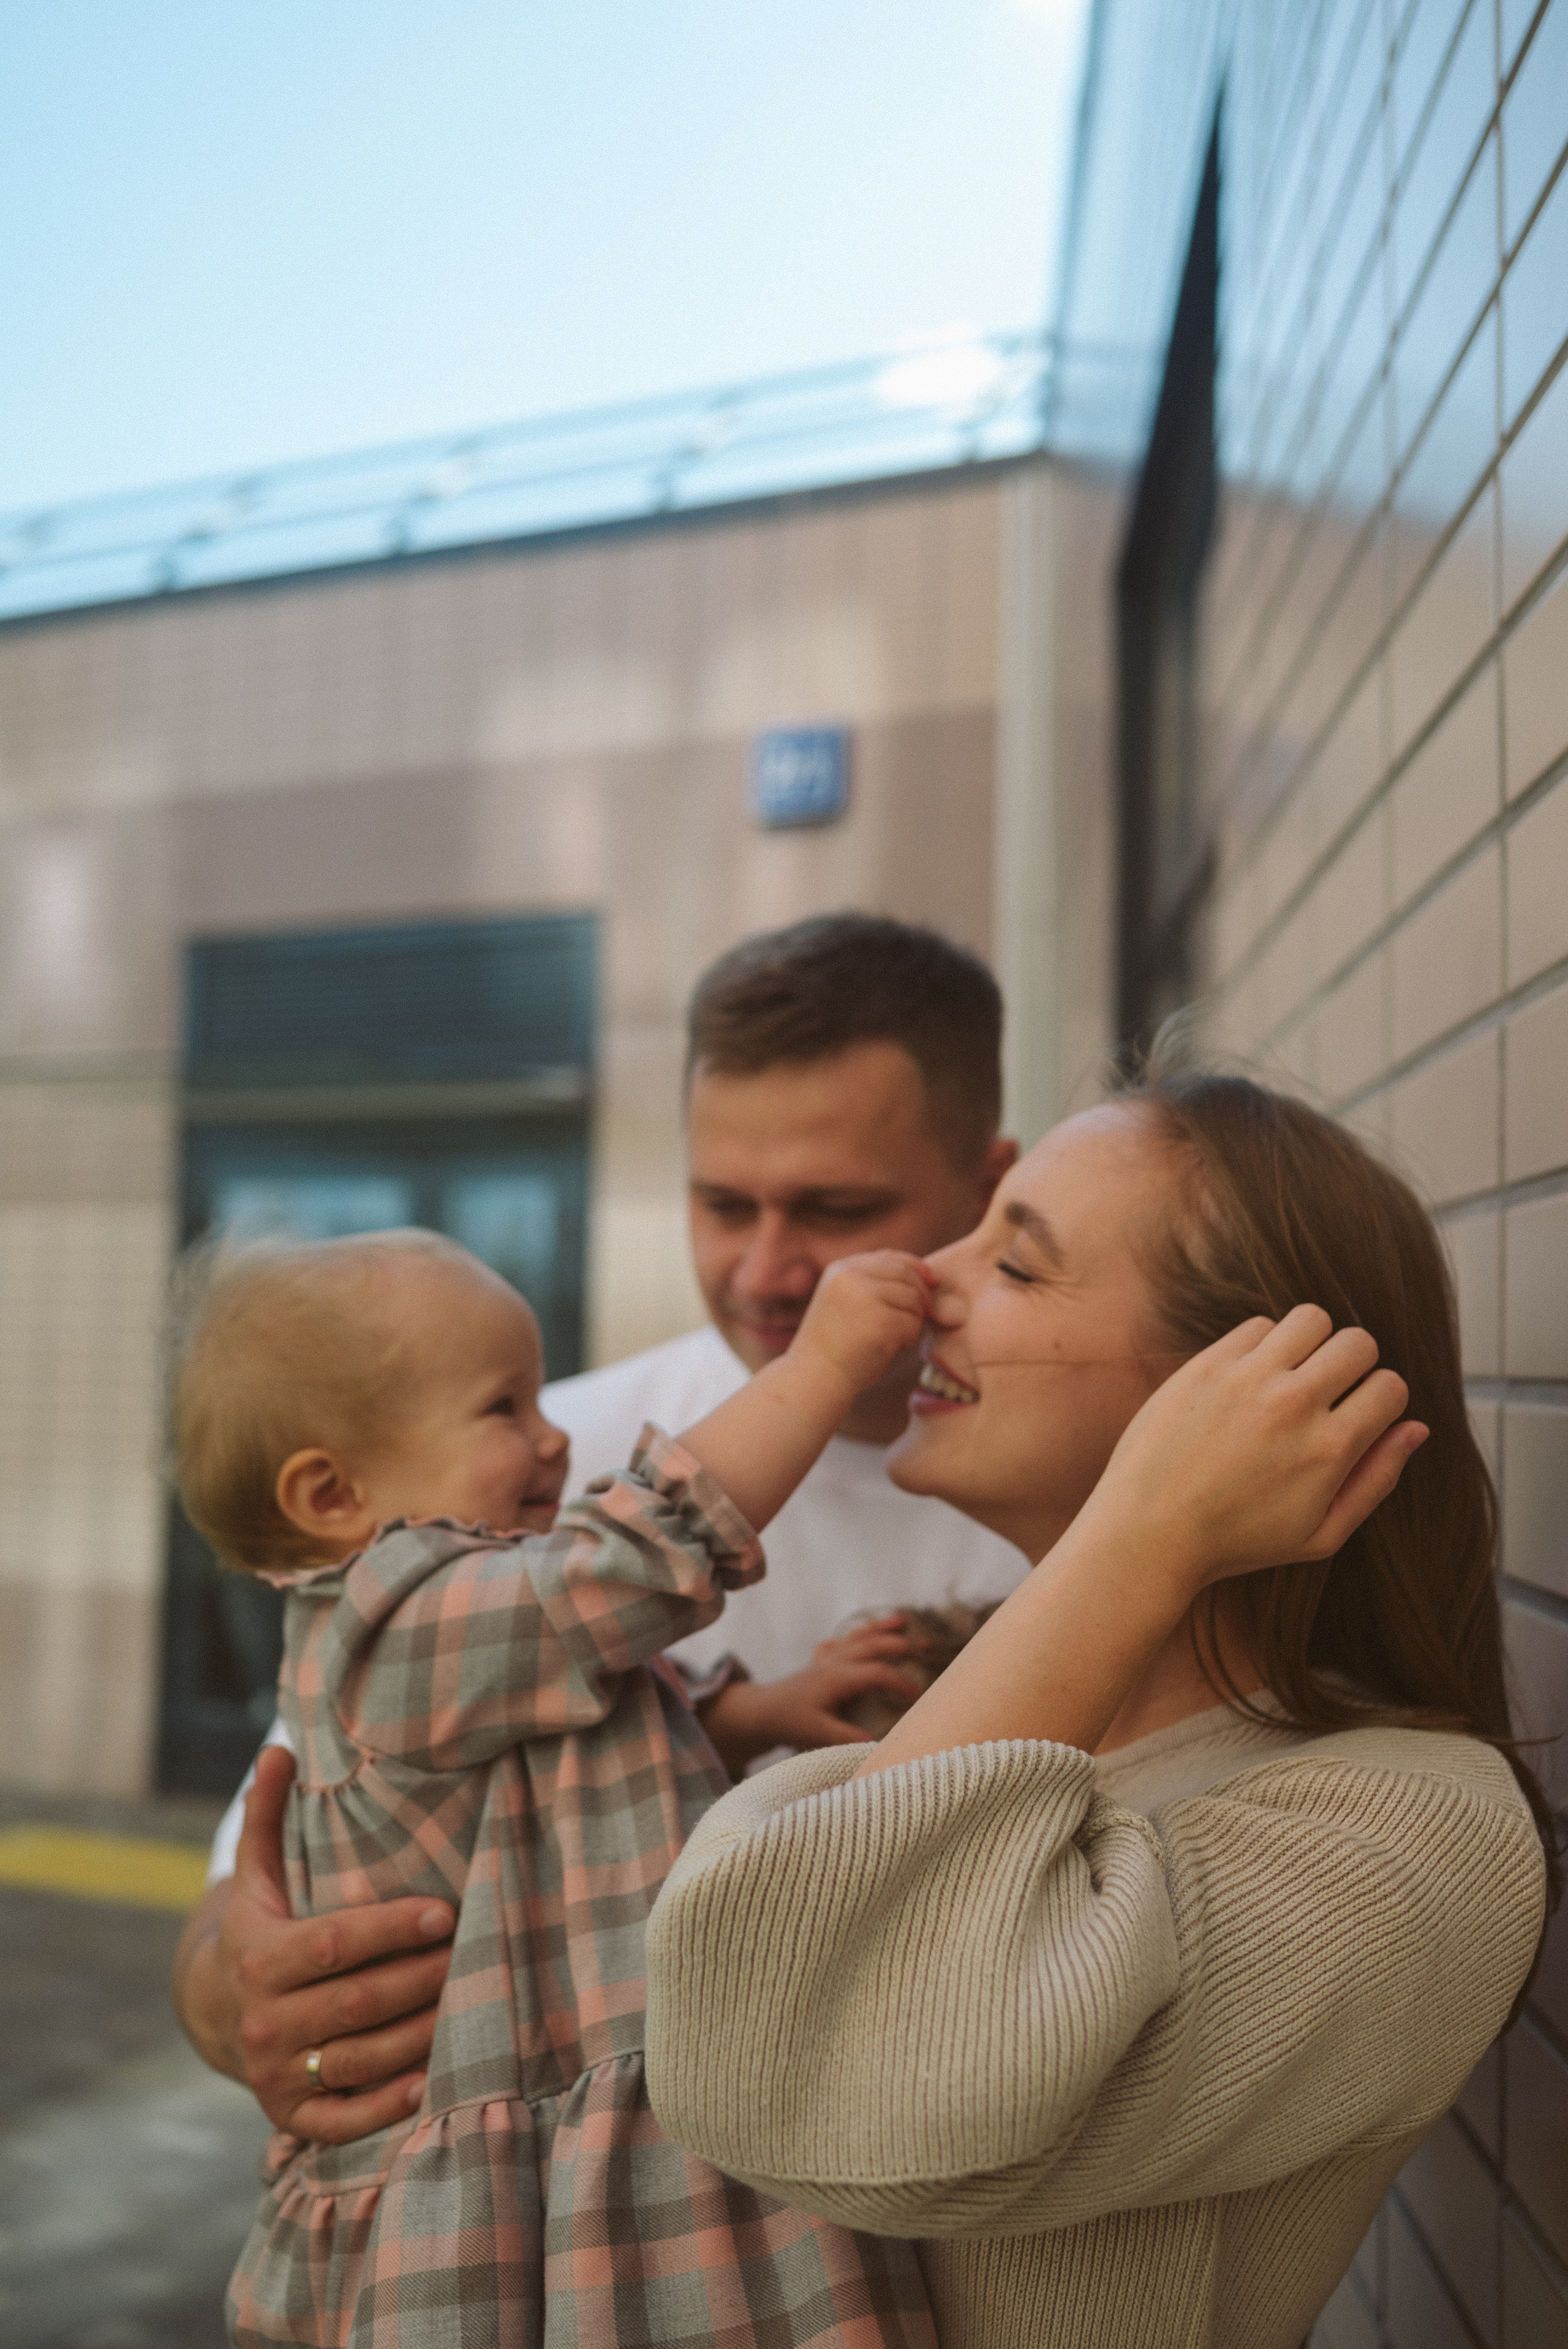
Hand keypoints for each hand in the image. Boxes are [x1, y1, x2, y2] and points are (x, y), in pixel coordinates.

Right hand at [211, 1746, 454, 2141]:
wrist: (217, 2013)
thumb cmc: (261, 1929)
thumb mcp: (259, 1876)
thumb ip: (270, 1816)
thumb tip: (279, 1746)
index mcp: (259, 1960)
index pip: (335, 1944)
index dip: (392, 1928)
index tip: (446, 1910)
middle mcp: (262, 2022)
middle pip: (357, 2002)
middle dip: (421, 1978)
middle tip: (477, 1952)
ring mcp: (275, 2075)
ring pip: (359, 2058)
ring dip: (420, 2035)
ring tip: (471, 2003)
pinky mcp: (289, 2118)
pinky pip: (342, 2119)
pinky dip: (386, 2105)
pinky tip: (430, 2081)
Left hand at [699, 1617, 927, 1775]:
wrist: (760, 1712)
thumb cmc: (789, 1723)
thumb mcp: (818, 1735)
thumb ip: (847, 1738)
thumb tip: (879, 1743)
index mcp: (837, 1677)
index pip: (878, 1673)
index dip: (901, 1682)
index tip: (920, 1696)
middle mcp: (833, 1662)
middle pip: (872, 1645)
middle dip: (901, 1643)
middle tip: (926, 1646)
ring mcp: (825, 1658)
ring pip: (858, 1636)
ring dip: (881, 1627)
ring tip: (903, 1619)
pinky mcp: (819, 1661)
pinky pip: (841, 1640)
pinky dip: (857, 1634)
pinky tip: (865, 1635)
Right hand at [790, 1252, 933, 1401]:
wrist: (814, 1377)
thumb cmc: (833, 1346)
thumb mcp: (844, 1302)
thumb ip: (871, 1284)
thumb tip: (922, 1276)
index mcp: (841, 1269)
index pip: (889, 1257)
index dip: (916, 1267)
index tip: (932, 1282)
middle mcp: (852, 1276)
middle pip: (906, 1275)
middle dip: (921, 1296)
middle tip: (924, 1316)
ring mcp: (866, 1297)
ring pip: (913, 1299)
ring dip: (912, 1321)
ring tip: (894, 1338)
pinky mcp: (881, 1321)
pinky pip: (912, 1323)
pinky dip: (909, 1339)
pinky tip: (891, 1349)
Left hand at [1083, 1304, 1426, 1595]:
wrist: (1147, 1531)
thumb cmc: (1237, 1541)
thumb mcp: (1321, 1534)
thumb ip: (1378, 1479)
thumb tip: (1418, 1428)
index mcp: (1329, 1449)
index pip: (1391, 1386)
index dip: (1382, 1400)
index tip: (1356, 1417)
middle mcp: (1293, 1405)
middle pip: (1359, 1342)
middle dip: (1355, 1364)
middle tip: (1328, 1394)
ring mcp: (1247, 1379)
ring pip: (1313, 1319)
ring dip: (1313, 1342)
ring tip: (1293, 1376)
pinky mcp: (1207, 1364)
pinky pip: (1259, 1324)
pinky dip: (1264, 1344)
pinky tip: (1251, 1378)